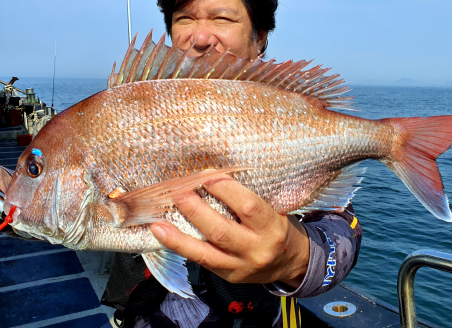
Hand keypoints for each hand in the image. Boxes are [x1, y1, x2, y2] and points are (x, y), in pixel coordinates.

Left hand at [151, 174, 309, 287]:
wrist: (292, 263)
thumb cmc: (278, 227)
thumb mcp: (274, 210)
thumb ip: (247, 200)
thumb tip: (211, 177)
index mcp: (272, 228)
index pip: (248, 206)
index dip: (225, 189)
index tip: (207, 174)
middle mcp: (257, 249)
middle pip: (221, 230)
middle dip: (195, 210)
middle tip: (177, 192)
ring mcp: (241, 267)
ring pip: (205, 253)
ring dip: (178, 236)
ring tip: (159, 222)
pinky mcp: (229, 276)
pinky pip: (201, 262)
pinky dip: (180, 248)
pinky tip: (164, 237)